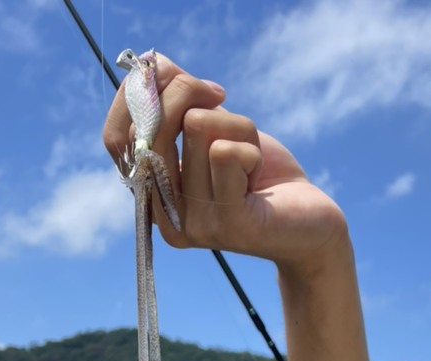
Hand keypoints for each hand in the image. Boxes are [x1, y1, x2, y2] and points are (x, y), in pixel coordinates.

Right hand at [103, 54, 346, 267]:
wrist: (311, 224)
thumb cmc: (261, 177)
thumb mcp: (216, 128)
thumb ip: (180, 99)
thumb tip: (153, 66)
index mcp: (153, 194)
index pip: (119, 135)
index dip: (143, 95)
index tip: (181, 83)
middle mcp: (166, 215)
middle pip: (156, 122)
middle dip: (193, 94)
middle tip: (222, 99)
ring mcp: (195, 224)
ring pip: (198, 128)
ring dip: (236, 127)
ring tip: (250, 159)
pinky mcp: (229, 225)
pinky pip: (226, 152)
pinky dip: (251, 147)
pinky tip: (259, 176)